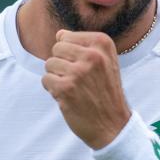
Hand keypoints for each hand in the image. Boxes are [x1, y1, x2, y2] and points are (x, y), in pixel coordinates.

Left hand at [42, 29, 131, 149]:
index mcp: (102, 43)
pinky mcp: (66, 88)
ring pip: (49, 64)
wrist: (114, 125)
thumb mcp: (105, 61)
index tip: (86, 68)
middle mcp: (92, 55)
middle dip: (61, 64)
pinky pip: (45, 80)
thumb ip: (83, 45)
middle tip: (78, 80)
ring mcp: (78, 72)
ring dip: (57, 77)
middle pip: (56, 48)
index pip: (65, 36)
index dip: (69, 54)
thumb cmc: (106, 92)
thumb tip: (59, 34)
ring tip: (75, 89)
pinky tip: (69, 97)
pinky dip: (53, 90)